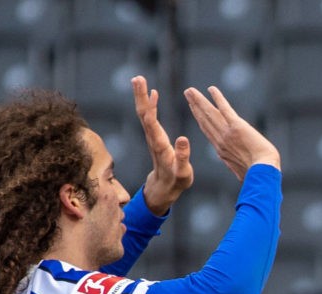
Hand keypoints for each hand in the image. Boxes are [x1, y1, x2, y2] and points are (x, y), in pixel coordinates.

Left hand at [132, 75, 193, 213]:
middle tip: (137, 78)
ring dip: (142, 96)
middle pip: (144, 114)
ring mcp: (152, 137)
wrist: (164, 188)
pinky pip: (149, 117)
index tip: (150, 92)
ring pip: (144, 113)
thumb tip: (183, 138)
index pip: (152, 123)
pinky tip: (152, 93)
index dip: (150, 107)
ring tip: (139, 79)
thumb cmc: (176, 181)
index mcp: (160, 145)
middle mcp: (152, 138)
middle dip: (141, 96)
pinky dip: (149, 103)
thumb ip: (183, 157)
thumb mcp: (183, 172)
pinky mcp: (154, 136)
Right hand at [183, 86, 279, 180]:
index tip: (194, 108)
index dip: (199, 118)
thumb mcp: (243, 171)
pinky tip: (211, 89)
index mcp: (222, 150)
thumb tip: (240, 171)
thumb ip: (238, 166)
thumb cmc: (257, 174)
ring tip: (190, 90)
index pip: (207, 130)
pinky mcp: (237, 126)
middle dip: (195, 106)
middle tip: (187, 93)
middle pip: (204, 120)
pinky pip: (225, 109)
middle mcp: (220, 140)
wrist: (263, 171)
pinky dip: (218, 98)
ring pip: (209, 113)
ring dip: (199, 100)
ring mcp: (227, 133)